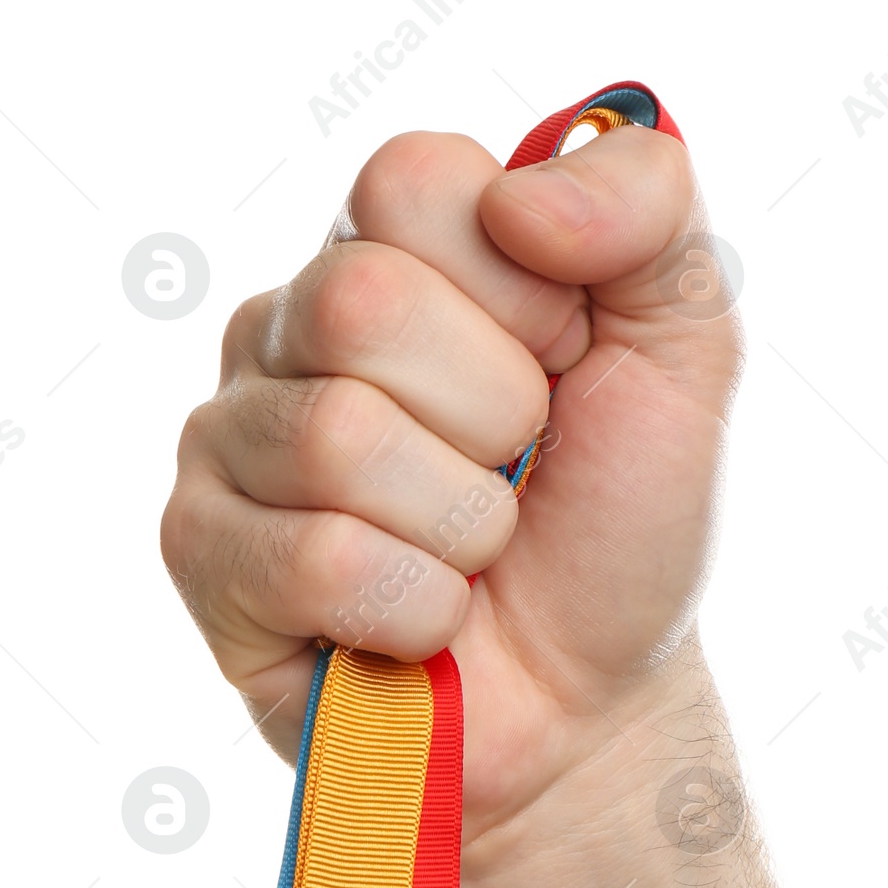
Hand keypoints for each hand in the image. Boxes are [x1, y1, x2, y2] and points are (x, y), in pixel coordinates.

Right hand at [159, 124, 742, 852]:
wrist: (590, 704)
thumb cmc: (615, 525)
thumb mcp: (685, 347)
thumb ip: (651, 208)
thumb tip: (522, 198)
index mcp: (389, 245)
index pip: (410, 183)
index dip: (522, 294)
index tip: (562, 367)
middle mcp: (288, 325)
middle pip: (359, 304)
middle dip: (490, 416)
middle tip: (513, 476)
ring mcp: (228, 437)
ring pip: (335, 437)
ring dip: (460, 525)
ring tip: (471, 557)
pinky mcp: (202, 554)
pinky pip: (313, 558)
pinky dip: (414, 609)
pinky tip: (421, 627)